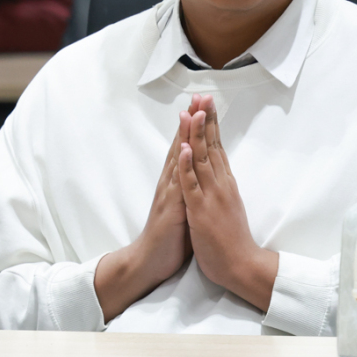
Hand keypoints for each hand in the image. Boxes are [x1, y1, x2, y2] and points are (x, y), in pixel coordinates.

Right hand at [94, 111, 193, 320]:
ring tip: (191, 112)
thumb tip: (199, 175)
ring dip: (183, 135)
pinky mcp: (170, 209)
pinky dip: (178, 167)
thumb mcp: (185, 206)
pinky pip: (175, 185)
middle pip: (181, 146)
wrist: (150, 261)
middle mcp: (172, 183)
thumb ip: (189, 188)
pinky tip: (181, 150)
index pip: (187, 148)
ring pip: (177, 159)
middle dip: (191, 121)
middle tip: (199, 96)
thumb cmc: (171, 236)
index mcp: (178, 183)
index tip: (206, 105)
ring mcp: (170, 194)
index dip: (197, 127)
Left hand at [178, 94, 276, 310]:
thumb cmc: (234, 241)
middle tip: (204, 95)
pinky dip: (187, 165)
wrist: (242, 265)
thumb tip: (223, 175)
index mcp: (226, 184)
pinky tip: (185, 148)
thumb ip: (224, 189)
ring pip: (202, 159)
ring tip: (193, 111)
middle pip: (212, 146)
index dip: (212, 126)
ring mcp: (211, 196)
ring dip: (197, 134)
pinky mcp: (201, 210)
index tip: (207, 105)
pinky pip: (192, 185)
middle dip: (206, 120)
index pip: (218, 148)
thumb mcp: (229, 208)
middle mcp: (221, 184)